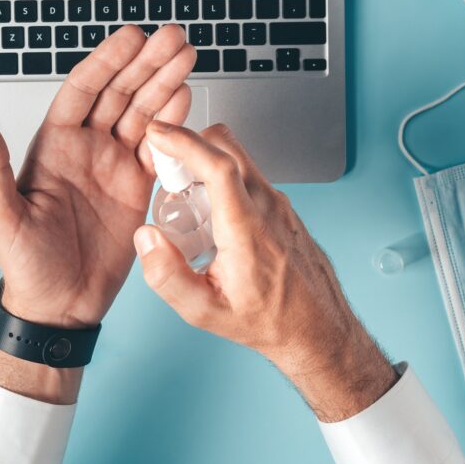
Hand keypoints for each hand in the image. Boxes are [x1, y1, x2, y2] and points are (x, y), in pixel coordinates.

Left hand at [0, 25, 194, 401]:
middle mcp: (86, 148)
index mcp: (54, 145)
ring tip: (187, 55)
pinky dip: (174, 124)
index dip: (108, 61)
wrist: (59, 307)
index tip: (131, 37)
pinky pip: (159, 149)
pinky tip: (187, 99)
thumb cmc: (25, 265)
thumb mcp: (1, 217)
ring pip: (143, 114)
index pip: (83, 90)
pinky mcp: (137, 188)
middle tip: (173, 37)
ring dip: (165, 84)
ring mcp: (114, 166)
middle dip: (146, 63)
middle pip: (120, 93)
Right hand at [134, 122, 396, 421]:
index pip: (217, 165)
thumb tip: (146, 237)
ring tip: (186, 201)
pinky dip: (223, 178)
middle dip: (190, 144)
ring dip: (206, 163)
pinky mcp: (282, 207)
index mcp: (246, 228)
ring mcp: (279, 204)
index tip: (158, 134)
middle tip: (166, 171)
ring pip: (238, 159)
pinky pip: (248, 176)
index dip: (183, 141)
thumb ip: (167, 276)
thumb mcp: (205, 312)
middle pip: (227, 146)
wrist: (318, 329)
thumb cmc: (268, 320)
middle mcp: (267, 206)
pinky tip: (211, 215)